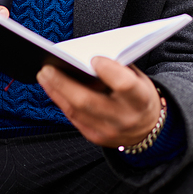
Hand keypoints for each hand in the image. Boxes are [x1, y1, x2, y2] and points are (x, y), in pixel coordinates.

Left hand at [37, 57, 161, 148]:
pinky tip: (53, 88)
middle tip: (47, 68)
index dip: (109, 71)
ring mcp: (109, 131)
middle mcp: (124, 118)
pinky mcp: (95, 137)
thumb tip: (87, 57)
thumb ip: (118, 68)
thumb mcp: (138, 78)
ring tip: (44, 75)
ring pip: (76, 111)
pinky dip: (61, 101)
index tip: (94, 58)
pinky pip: (74, 118)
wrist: (148, 128)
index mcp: (140, 99)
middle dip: (64, 83)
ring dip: (56, 91)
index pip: (124, 85)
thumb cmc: (139, 95)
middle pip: (88, 101)